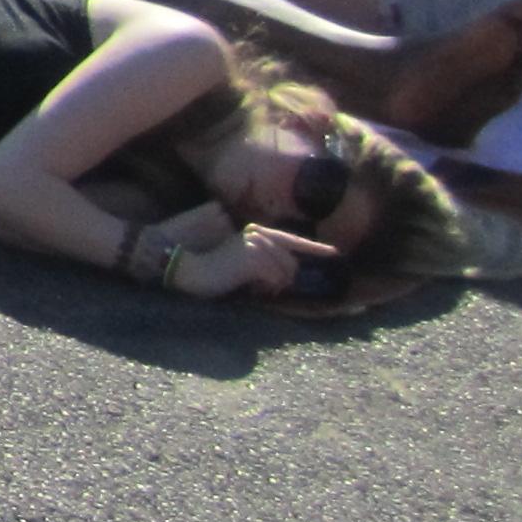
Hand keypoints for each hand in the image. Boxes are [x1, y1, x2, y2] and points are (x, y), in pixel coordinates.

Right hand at [178, 227, 317, 300]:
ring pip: (285, 272)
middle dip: (282, 280)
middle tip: (261, 288)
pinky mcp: (253, 258)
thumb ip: (260, 256)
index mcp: (257, 232)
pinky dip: (265, 288)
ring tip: (253, 288)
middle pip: (291, 263)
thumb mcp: (238, 257)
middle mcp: (259, 234)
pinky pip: (274, 278)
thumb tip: (282, 272)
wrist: (186, 267)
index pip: (293, 240)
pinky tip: (250, 288)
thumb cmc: (209, 266)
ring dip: (273, 286)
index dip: (315, 248)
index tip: (335, 253)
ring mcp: (257, 244)